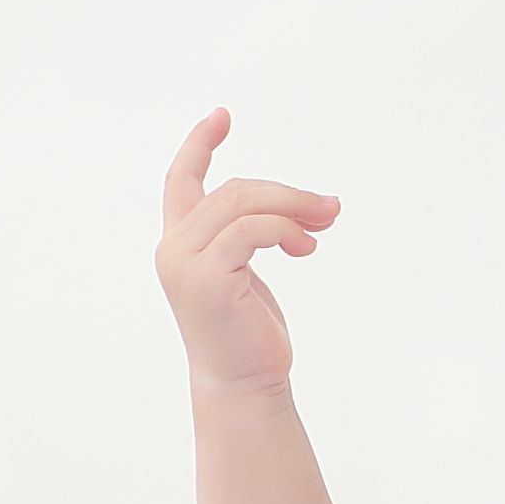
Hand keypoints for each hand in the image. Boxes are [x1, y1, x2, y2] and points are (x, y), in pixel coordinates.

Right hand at [154, 107, 341, 399]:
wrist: (245, 386)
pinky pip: (253, 229)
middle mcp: (174, 248)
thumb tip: (301, 209)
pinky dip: (286, 230)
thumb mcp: (250, 277)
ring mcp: (186, 262)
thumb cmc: (251, 339)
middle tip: (330, 207)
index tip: (222, 117)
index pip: (181, 181)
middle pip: (234, 190)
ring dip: (294, 207)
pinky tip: (306, 247)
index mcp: (181, 245)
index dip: (199, 145)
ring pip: (244, 203)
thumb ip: (253, 238)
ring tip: (327, 221)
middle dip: (287, 193)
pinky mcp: (207, 277)